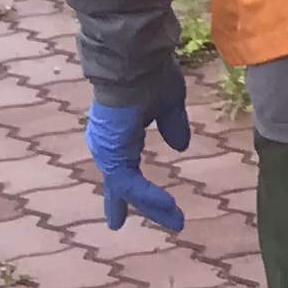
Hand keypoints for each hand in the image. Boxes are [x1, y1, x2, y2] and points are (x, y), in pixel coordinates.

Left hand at [86, 89, 190, 234]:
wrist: (134, 62)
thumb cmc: (151, 75)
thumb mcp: (169, 104)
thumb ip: (172, 126)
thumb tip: (179, 146)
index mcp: (120, 133)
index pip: (124, 167)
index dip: (127, 188)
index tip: (121, 208)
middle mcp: (108, 145)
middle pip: (119, 183)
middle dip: (125, 204)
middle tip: (118, 226)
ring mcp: (107, 149)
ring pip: (126, 186)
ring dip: (149, 204)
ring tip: (174, 219)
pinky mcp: (112, 152)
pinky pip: (129, 182)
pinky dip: (148, 195)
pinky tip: (166, 204)